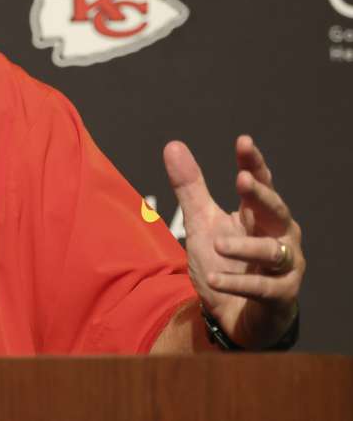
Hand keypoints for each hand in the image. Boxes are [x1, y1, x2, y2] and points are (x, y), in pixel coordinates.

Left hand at [163, 135, 303, 348]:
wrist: (236, 315)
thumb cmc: (225, 262)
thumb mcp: (202, 222)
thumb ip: (190, 187)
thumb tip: (173, 145)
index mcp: (259, 216)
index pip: (260, 184)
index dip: (254, 163)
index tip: (243, 142)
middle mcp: (278, 237)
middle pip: (276, 211)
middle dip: (261, 195)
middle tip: (242, 180)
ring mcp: (283, 267)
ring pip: (271, 251)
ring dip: (244, 246)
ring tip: (217, 244)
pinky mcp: (279, 295)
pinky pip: (262, 287)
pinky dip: (238, 282)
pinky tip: (215, 278)